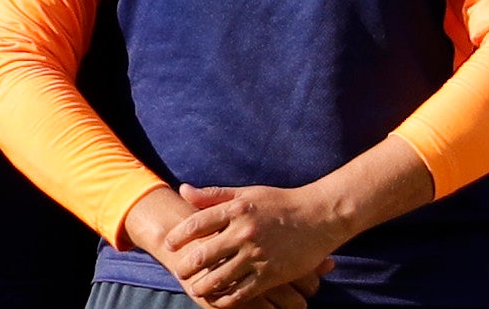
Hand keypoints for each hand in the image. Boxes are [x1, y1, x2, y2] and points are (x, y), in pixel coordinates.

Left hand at [164, 185, 347, 308]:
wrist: (319, 216)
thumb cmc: (280, 202)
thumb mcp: (246, 194)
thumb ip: (213, 196)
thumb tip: (183, 190)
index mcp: (235, 210)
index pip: (197, 224)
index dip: (179, 236)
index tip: (169, 244)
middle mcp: (243, 233)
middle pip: (204, 253)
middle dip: (187, 265)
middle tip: (179, 271)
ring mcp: (257, 255)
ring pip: (221, 276)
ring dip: (203, 285)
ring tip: (194, 289)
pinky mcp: (271, 274)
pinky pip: (243, 291)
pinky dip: (228, 298)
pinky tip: (219, 300)